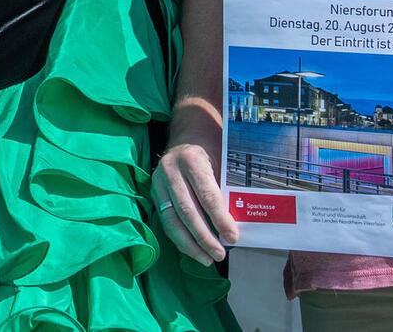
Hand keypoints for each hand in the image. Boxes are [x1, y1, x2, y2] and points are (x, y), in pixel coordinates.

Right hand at [152, 136, 236, 266]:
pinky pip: (165, 220)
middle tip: (220, 254)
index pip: (206, 195)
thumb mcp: (222, 160)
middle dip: (204, 237)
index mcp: (192, 159)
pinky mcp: (153, 191)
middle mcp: (171, 170)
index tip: (233, 237)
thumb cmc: (211, 148)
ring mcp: (158, 181)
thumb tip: (238, 224)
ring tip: (207, 259)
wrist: (187, 134)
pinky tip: (193, 250)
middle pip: (187, 210)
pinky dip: (179, 238)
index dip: (220, 219)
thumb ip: (226, 188)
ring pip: (172, 219)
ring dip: (190, 244)